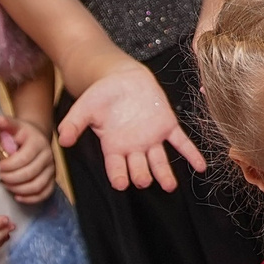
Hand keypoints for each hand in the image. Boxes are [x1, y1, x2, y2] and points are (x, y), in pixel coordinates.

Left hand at [0, 115, 60, 205]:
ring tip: (7, 185)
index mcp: (38, 142)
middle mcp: (48, 156)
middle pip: (30, 173)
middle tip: (0, 177)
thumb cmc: (23, 133)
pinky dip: (31, 198)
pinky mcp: (52, 179)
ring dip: (19, 189)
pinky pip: (45, 193)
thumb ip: (6, 124)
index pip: (24, 159)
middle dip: (11, 178)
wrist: (37, 137)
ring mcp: (51, 168)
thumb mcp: (15, 126)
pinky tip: (18, 196)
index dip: (9, 166)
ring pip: (37, 185)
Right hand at [60, 62, 205, 191]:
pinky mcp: (167, 126)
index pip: (116, 168)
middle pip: (139, 168)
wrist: (121, 77)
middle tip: (143, 180)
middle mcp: (134, 148)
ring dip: (165, 174)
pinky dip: (191, 154)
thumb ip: (74, 124)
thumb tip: (63, 140)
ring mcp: (152, 139)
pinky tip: (200, 166)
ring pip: (160, 162)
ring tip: (169, 186)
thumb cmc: (101, 95)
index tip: (121, 184)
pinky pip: (181, 143)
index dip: (118, 176)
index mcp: (113, 147)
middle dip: (141, 176)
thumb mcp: (84, 107)